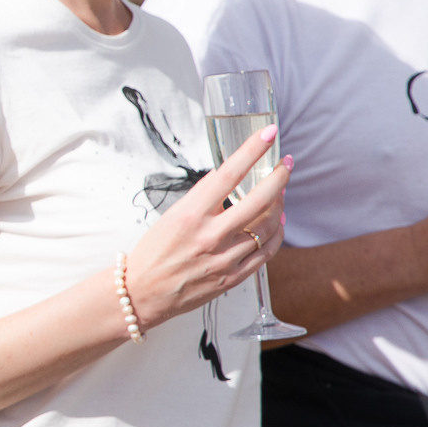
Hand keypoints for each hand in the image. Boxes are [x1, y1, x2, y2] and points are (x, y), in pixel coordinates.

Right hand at [126, 126, 287, 329]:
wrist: (142, 292)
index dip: (251, 151)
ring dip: (280, 206)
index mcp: (189, 215)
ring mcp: (224, 258)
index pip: (227, 175)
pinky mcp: (233, 278)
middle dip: (278, 177)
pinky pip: (266, 252)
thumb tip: (228, 182)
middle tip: (285, 164)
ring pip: (267, 226)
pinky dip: (276, 234)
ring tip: (280, 194)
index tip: (268, 134)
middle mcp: (209, 236)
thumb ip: (202, 201)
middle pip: (258, 200)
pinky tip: (277, 224)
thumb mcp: (171, 217)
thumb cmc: (152, 252)